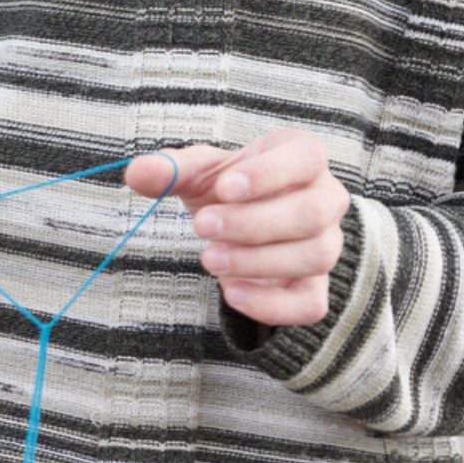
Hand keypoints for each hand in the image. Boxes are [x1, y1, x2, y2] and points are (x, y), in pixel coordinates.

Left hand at [126, 130, 351, 326]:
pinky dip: (270, 304)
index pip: (306, 158)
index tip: (224, 188)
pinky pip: (309, 305)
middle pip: (312, 213)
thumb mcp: (197, 174)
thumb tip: (137, 172)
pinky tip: (230, 293)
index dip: (269, 174)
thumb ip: (171, 170)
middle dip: (254, 223)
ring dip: (259, 262)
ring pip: (315, 256)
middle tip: (202, 225)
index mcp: (302, 157)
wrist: (237, 225)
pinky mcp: (313, 287)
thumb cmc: (225, 190)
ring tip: (210, 258)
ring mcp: (325, 245)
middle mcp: (325, 199)